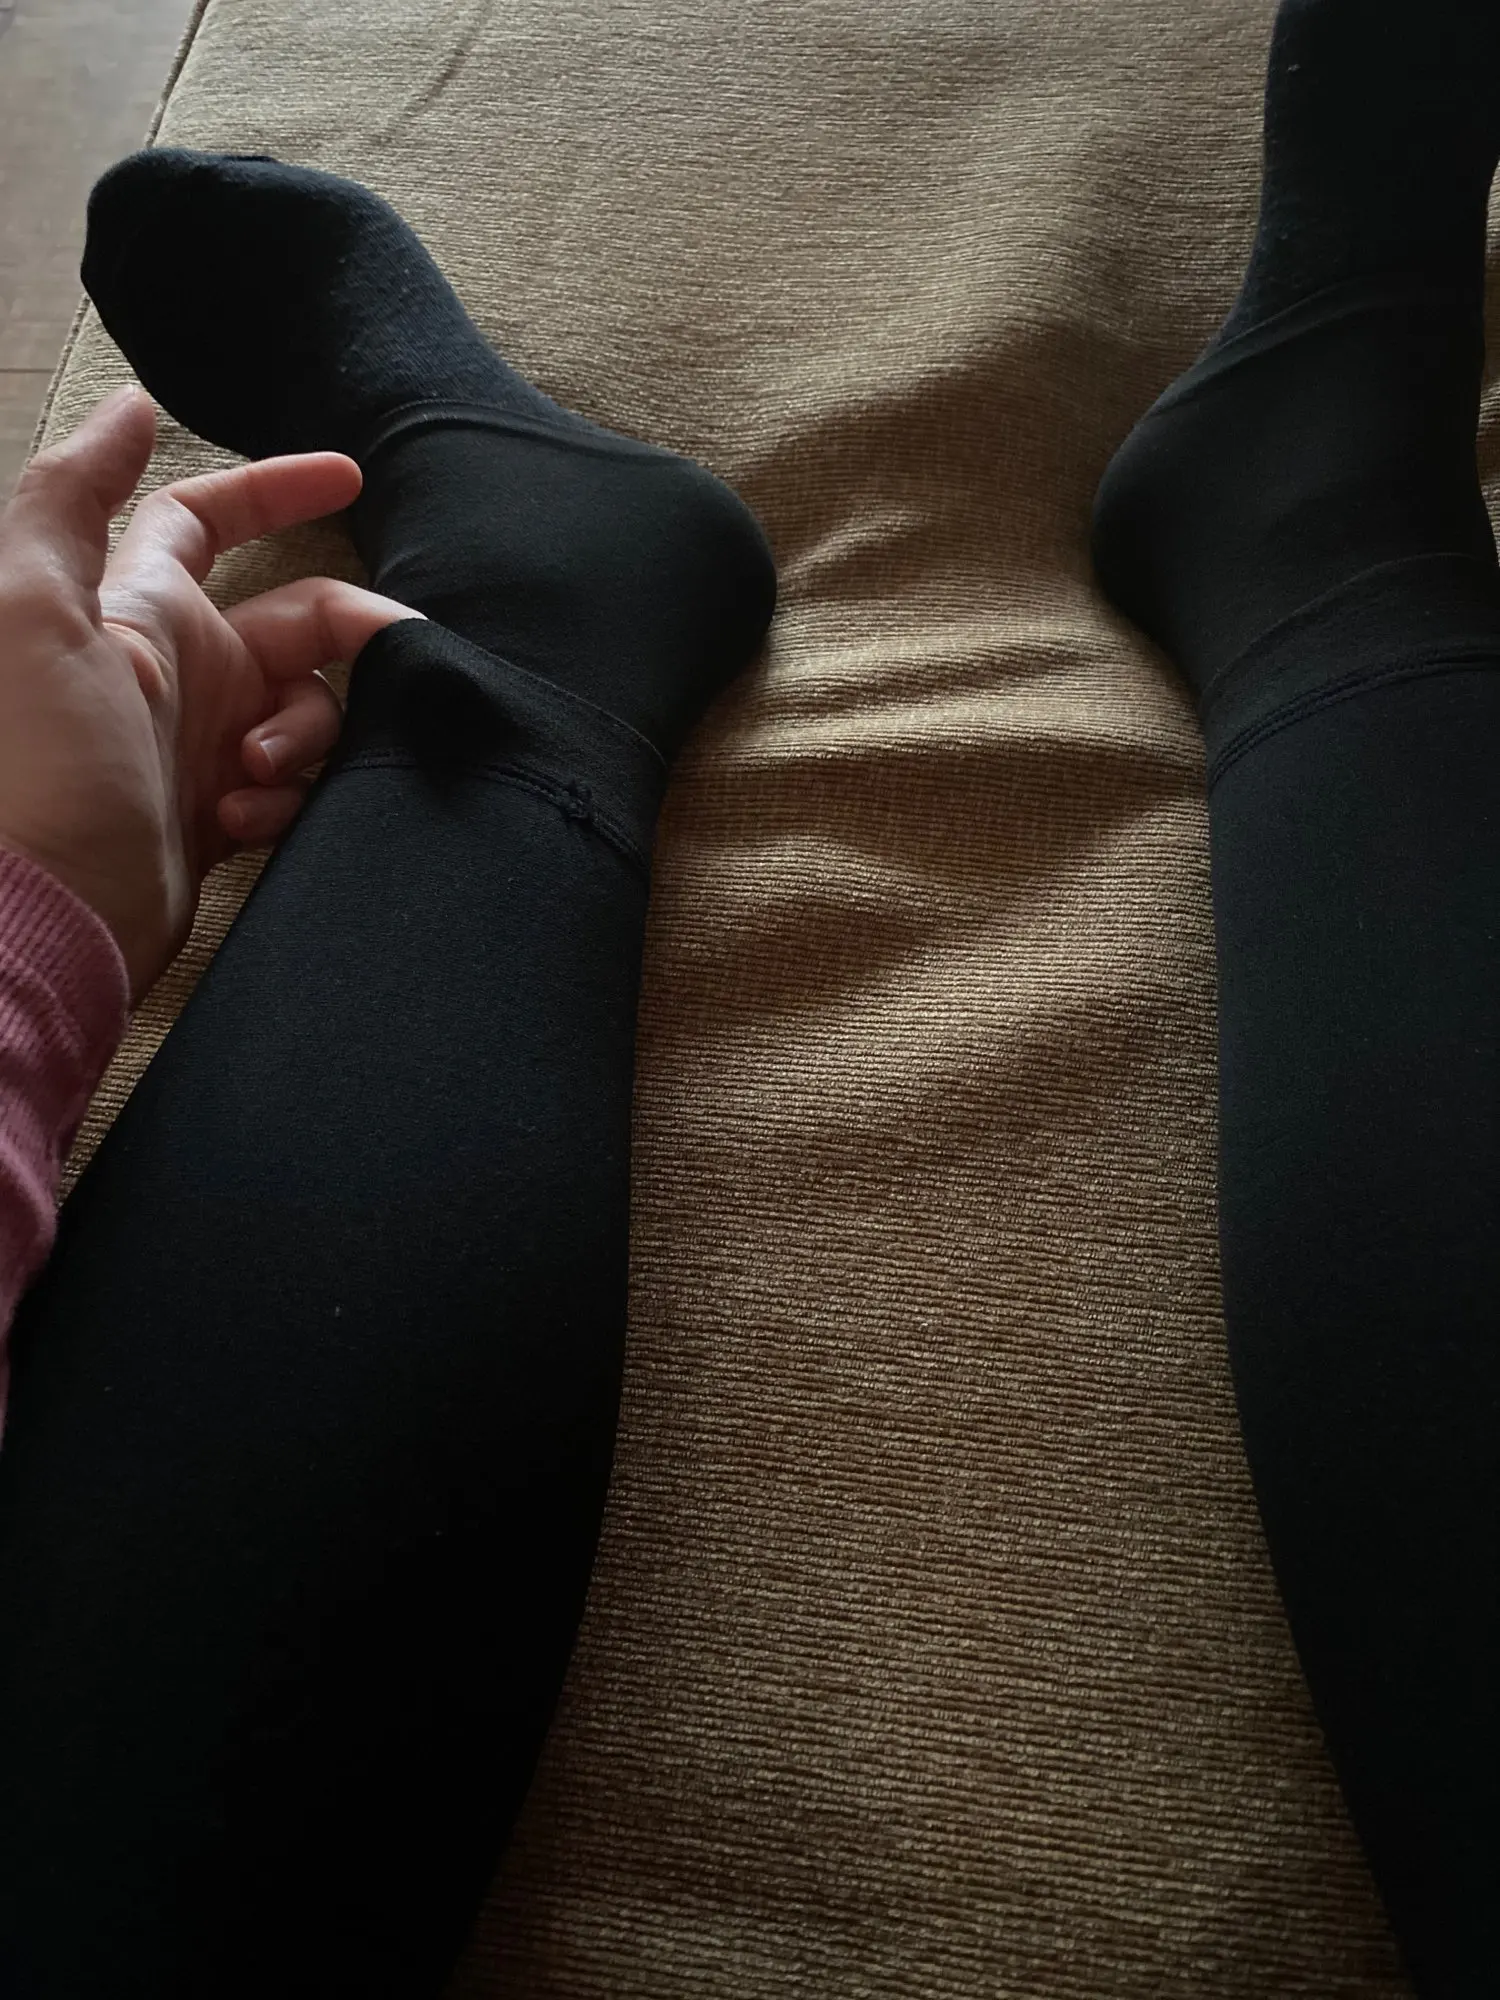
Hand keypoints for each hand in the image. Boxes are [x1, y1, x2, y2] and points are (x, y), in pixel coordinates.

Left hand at [0, 385, 420, 1000]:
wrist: (42, 917)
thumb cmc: (33, 765)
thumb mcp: (29, 609)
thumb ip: (72, 497)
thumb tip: (129, 408)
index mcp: (130, 611)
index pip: (205, 522)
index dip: (276, 490)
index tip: (350, 481)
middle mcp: (170, 670)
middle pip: (292, 621)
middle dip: (344, 635)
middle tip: (393, 660)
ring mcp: (198, 746)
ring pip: (305, 707)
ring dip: (302, 735)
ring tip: (250, 775)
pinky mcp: (216, 816)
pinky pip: (291, 783)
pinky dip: (282, 798)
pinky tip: (240, 821)